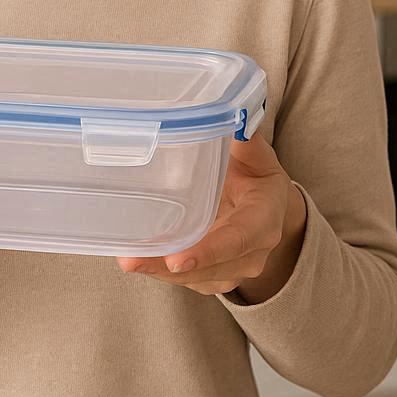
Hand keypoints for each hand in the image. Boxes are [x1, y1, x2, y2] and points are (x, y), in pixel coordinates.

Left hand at [116, 134, 305, 301]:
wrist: (268, 207)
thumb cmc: (257, 175)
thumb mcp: (256, 155)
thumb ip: (245, 139)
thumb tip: (234, 116)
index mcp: (264, 218)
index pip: (238, 239)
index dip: (208, 251)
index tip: (177, 260)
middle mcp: (253, 252)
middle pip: (211, 266)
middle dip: (169, 266)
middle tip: (132, 261)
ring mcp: (234, 268)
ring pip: (195, 278)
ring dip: (159, 272)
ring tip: (127, 260)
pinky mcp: (216, 275)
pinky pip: (188, 279)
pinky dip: (160, 272)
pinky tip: (136, 260)